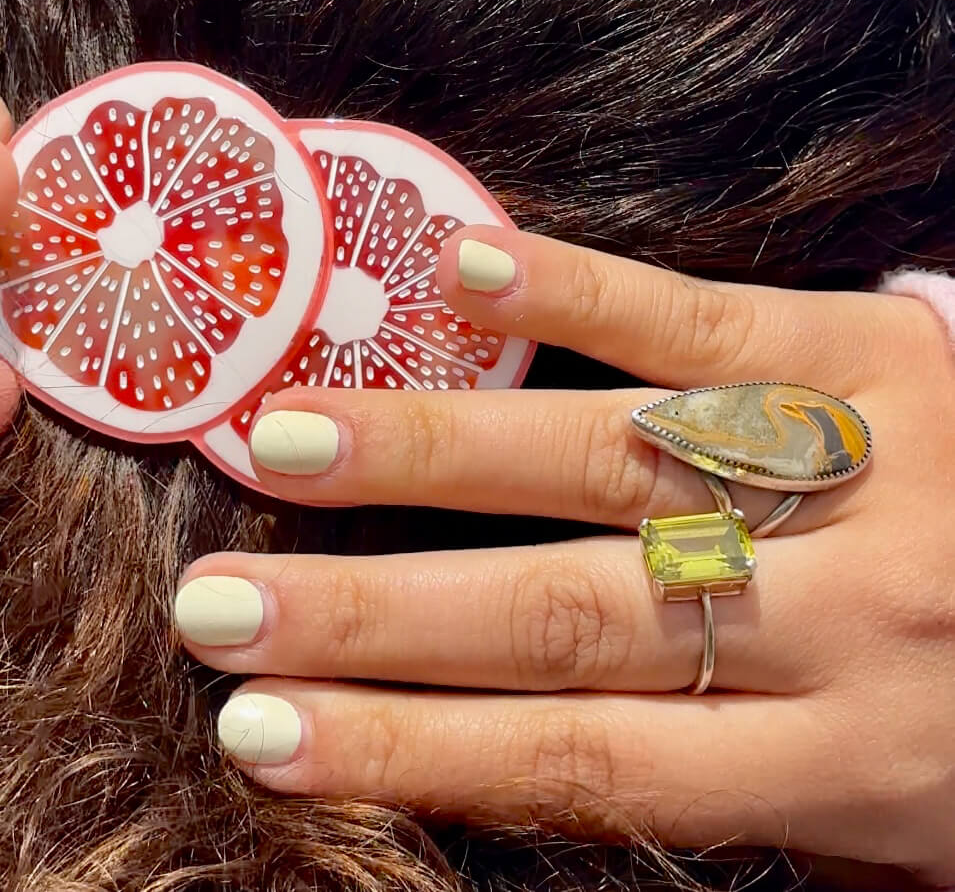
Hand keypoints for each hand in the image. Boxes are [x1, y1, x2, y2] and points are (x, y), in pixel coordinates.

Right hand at [175, 228, 954, 885]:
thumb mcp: (917, 830)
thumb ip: (765, 798)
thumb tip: (579, 761)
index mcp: (860, 768)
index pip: (578, 762)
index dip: (405, 750)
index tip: (262, 736)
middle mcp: (848, 616)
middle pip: (561, 616)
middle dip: (371, 617)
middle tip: (217, 606)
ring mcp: (865, 466)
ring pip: (612, 462)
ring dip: (431, 454)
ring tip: (282, 442)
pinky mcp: (885, 349)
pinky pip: (714, 322)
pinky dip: (584, 293)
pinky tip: (464, 270)